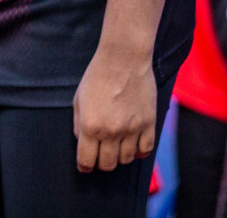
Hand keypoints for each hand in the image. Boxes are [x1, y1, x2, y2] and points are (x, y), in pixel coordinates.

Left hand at [73, 42, 157, 172]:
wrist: (123, 59)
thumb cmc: (97, 76)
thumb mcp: (78, 99)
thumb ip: (78, 123)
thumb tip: (81, 141)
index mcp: (90, 126)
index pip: (86, 160)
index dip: (84, 166)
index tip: (85, 165)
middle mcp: (110, 132)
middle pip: (107, 164)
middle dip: (101, 163)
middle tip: (100, 155)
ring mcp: (131, 129)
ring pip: (126, 160)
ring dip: (120, 157)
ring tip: (116, 147)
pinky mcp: (148, 124)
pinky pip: (145, 150)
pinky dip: (139, 153)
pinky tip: (133, 146)